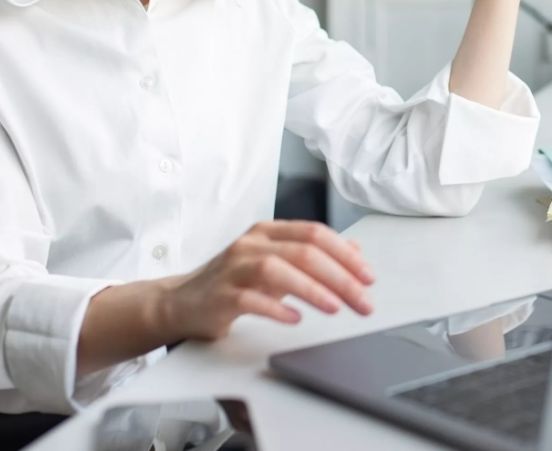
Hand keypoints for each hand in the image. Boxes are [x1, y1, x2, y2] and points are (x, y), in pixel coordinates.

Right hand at [162, 220, 375, 339]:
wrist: (182, 302)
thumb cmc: (234, 282)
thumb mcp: (277, 264)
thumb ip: (312, 256)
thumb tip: (355, 253)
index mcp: (268, 232)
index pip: (314, 233)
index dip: (345, 254)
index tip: (368, 277)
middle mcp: (251, 244)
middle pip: (302, 251)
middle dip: (339, 277)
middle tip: (363, 300)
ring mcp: (233, 267)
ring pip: (277, 269)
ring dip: (312, 289)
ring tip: (335, 307)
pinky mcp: (219, 294)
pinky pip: (250, 299)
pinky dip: (276, 308)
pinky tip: (295, 319)